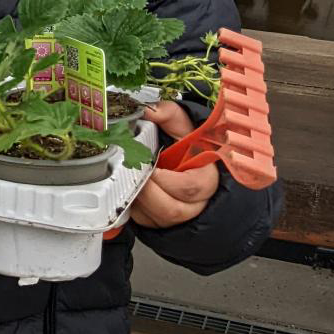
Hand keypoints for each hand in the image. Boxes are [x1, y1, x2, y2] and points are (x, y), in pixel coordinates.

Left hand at [130, 100, 219, 228]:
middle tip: (134, 174)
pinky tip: (127, 191)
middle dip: (147, 192)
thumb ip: (169, 114)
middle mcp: (194, 203)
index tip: (152, 169)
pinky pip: (143, 223)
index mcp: (206, 178)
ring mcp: (177, 216)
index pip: (192, 188)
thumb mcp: (180, 125)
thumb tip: (150, 110)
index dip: (168, 181)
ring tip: (129, 180)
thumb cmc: (183, 145)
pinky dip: (132, 208)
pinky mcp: (158, 223)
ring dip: (138, 200)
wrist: (178, 160)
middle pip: (171, 209)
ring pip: (155, 220)